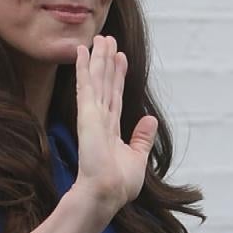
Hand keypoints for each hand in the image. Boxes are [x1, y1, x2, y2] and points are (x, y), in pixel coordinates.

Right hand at [72, 35, 157, 214]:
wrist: (106, 193)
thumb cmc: (119, 184)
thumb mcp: (137, 158)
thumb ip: (142, 138)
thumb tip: (150, 119)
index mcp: (111, 129)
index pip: (116, 96)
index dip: (118, 76)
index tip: (120, 58)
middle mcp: (101, 118)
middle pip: (105, 82)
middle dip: (106, 61)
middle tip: (106, 39)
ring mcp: (92, 114)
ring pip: (96, 78)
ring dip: (97, 57)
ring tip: (100, 38)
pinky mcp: (87, 114)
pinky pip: (86, 85)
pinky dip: (83, 67)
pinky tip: (82, 52)